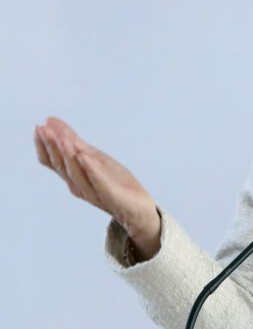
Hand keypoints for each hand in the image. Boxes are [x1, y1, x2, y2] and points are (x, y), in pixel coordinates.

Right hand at [33, 116, 161, 258]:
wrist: (138, 208)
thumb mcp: (94, 156)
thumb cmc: (114, 181)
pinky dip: (92, 170)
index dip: (44, 146)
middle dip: (53, 147)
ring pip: (76, 173)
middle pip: (61, 166)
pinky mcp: (111, 197)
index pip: (52, 162)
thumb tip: (50, 120)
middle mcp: (78, 186)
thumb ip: (74, 141)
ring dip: (69, 155)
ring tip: (64, 139)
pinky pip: (99, 183)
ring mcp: (93, 192)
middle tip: (45, 130)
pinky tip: (86, 157)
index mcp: (73, 176)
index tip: (38, 128)